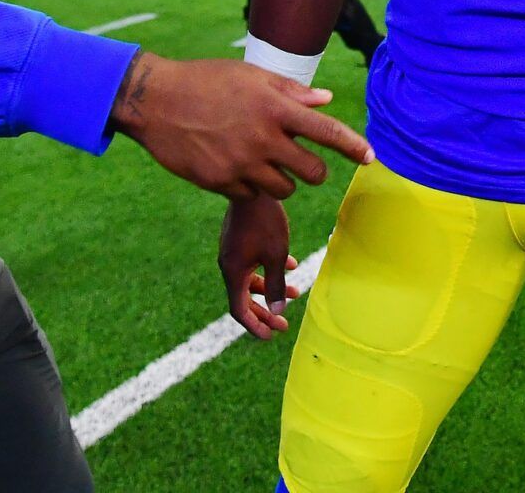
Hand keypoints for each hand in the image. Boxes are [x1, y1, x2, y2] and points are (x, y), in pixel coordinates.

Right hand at [109, 51, 371, 199]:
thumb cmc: (207, 81)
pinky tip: (236, 167)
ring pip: (284, 190)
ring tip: (265, 162)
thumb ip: (290, 92)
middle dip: (313, 171)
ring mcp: (242, 164)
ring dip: (283, 181)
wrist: (156, 101)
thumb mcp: (251, 76)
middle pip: (312, 173)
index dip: (354, 147)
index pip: (328, 132)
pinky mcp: (221, 182)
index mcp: (275, 108)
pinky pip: (252, 195)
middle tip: (302, 162)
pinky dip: (251, 186)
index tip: (371, 158)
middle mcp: (263, 138)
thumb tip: (325, 100)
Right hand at [220, 195, 298, 338]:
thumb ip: (276, 285)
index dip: (255, 326)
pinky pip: (253, 263)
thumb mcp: (276, 255)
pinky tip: (292, 264)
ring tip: (296, 293)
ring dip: (271, 289)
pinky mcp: (238, 240)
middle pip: (244, 298)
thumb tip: (277, 312)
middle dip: (265, 313)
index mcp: (233, 272)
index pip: (239, 310)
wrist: (253, 189)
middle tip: (283, 325)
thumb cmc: (266, 222)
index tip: (272, 335)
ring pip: (251, 280)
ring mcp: (232, 252)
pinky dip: (270, 269)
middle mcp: (228, 265)